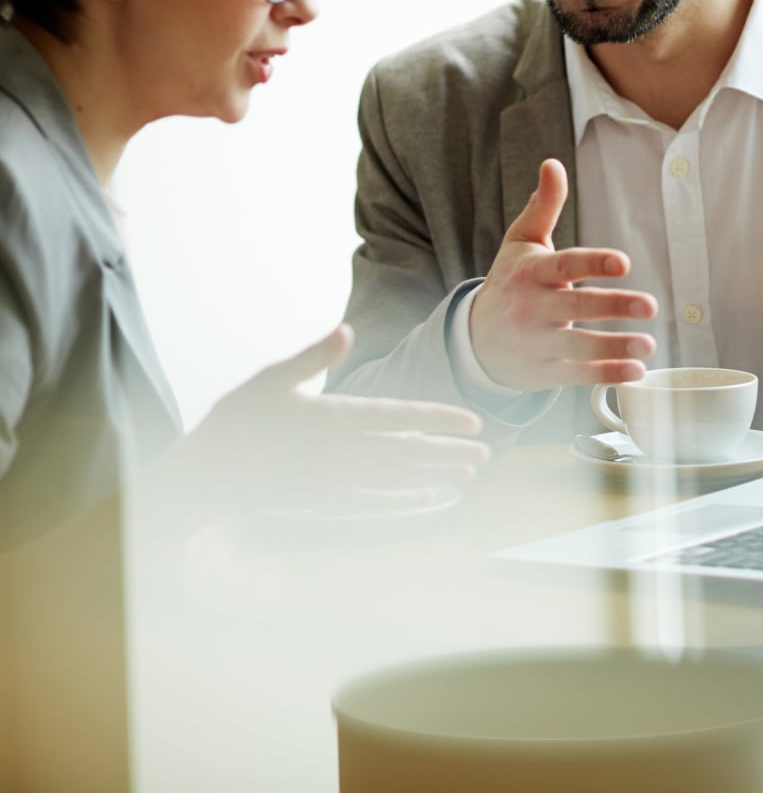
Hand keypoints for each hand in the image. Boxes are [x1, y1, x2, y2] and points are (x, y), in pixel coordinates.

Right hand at [172, 325, 490, 515]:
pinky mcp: (324, 500)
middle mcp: (341, 452)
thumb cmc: (238, 421)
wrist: (206, 477)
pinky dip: (404, 500)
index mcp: (333, 417)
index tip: (472, 421)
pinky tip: (428, 500)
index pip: (398, 416)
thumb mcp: (272, 378)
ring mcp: (335, 480)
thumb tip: (346, 329)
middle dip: (450, 451)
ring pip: (397, 479)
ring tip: (469, 474)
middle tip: (488, 452)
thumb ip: (313, 356)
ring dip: (436, 476)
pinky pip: (374, 501)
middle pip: (408, 451)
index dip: (438, 417)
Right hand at [470, 158, 656, 390]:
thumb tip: (553, 163)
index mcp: (530, 272)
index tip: (623, 263)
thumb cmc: (509, 281)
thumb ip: (544, 206)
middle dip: (613, 306)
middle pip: (575, 307)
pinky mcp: (544, 372)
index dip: (593, 264)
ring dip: (615, 347)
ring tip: (648, 344)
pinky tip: (636, 371)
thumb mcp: (521, 242)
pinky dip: (607, 374)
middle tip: (650, 305)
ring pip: (579, 345)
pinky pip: (577, 374)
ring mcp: (537, 342)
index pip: (565, 266)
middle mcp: (531, 308)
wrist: (474, 339)